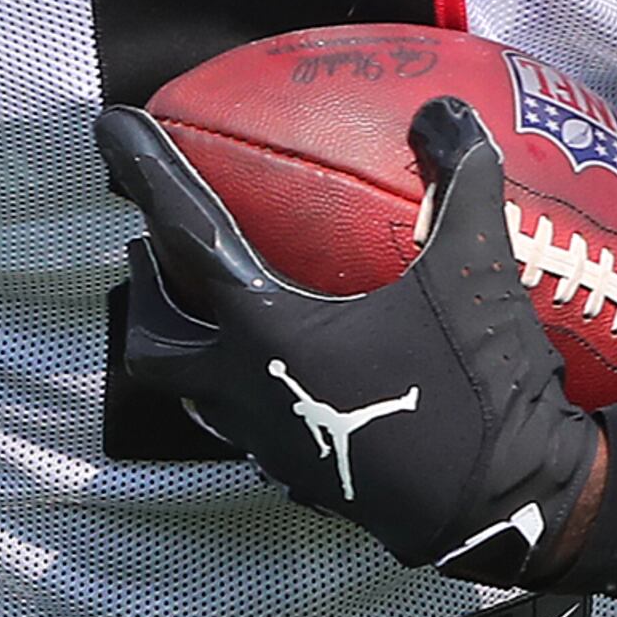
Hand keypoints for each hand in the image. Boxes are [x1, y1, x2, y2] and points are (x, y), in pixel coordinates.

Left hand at [97, 95, 605, 581]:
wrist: (507, 509)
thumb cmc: (477, 389)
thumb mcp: (474, 270)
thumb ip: (460, 179)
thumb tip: (447, 107)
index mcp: (267, 334)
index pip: (187, 234)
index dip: (146, 172)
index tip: (109, 127)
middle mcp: (247, 391)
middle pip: (155, 341)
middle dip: (144, 289)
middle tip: (151, 245)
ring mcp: (270, 444)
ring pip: (193, 392)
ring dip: (186, 343)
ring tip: (208, 307)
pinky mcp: (303, 476)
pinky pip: (246, 425)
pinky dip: (240, 387)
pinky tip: (284, 372)